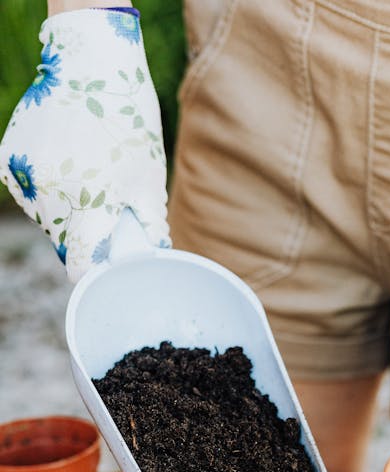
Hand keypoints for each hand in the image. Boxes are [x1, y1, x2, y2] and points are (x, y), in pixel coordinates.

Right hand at [0, 9, 168, 280]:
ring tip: (85, 178)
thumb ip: (149, 224)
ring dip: (63, 211)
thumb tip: (154, 259)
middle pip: (62, 241)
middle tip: (103, 210)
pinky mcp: (8, 159)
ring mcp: (25, 177)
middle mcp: (50, 197)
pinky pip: (27, 190)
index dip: (90, 270)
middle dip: (82, 235)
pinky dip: (45, 187)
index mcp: (88, 207)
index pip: (77, 265)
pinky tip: (65, 163)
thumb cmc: (128, 122)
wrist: (89, 62)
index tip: (99, 266)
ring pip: (43, 217)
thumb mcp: (149, 178)